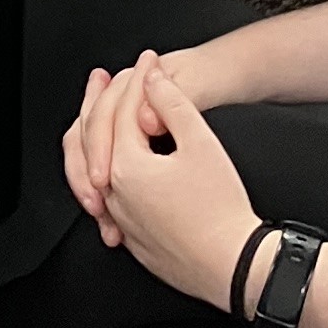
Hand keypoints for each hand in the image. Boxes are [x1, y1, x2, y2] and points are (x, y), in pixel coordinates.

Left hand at [82, 57, 261, 305]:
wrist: (233, 265)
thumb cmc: (221, 210)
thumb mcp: (201, 144)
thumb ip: (173, 105)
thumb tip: (153, 80)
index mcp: (125, 167)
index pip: (122, 111)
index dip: (139, 79)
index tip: (151, 61)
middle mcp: (113, 194)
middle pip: (95, 136)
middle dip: (99, 100)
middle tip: (105, 77)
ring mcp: (120, 219)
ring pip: (96, 168)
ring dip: (97, 135)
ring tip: (104, 114)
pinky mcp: (132, 237)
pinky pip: (108, 197)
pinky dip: (107, 171)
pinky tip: (116, 164)